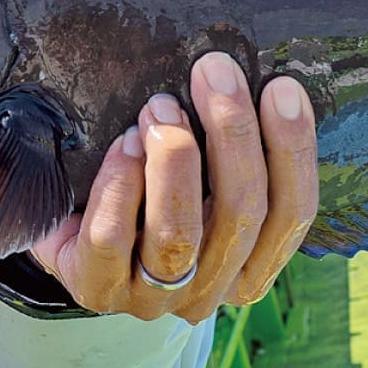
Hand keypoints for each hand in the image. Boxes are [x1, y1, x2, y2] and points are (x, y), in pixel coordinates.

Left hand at [30, 52, 318, 322]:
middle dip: (232, 132)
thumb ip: (230, 143)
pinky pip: (113, 238)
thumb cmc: (153, 182)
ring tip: (160, 105)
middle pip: (241, 215)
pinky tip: (124, 142)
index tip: (282, 88)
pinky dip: (121, 184)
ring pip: (179, 235)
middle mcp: (213, 287)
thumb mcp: (203, 169)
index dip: (293, 149)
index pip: (293, 213)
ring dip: (175, 159)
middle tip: (214, 70)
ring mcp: (155, 297)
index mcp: (253, 262)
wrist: (74, 221)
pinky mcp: (99, 288)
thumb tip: (248, 74)